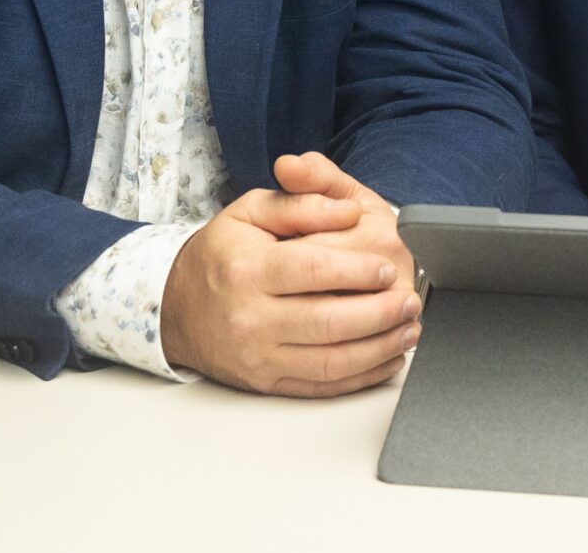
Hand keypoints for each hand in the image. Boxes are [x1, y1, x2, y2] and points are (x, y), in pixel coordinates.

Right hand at [159, 166, 419, 396]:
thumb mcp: (251, 211)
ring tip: (409, 329)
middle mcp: (250, 318)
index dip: (357, 270)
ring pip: (331, 361)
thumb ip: (302, 202)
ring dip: (380, 348)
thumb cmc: (222, 254)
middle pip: (328, 322)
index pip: (313, 270)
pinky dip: (362, 376)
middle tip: (410, 300)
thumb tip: (347, 210)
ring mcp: (259, 356)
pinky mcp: (267, 383)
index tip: (388, 268)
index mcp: (247, 270)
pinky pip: (322, 386)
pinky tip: (388, 358)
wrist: (177, 308)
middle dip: (380, 313)